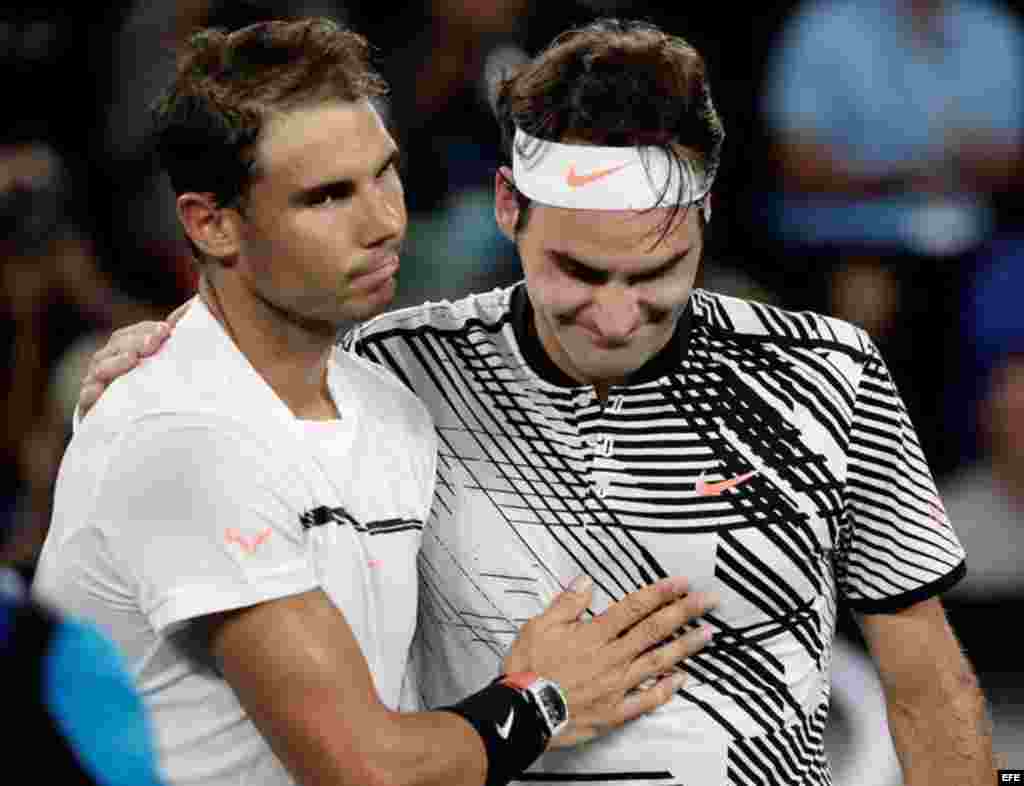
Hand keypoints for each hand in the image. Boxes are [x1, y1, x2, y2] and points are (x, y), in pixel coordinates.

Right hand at [79, 302, 188, 416]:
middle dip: (136, 342)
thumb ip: (170, 349)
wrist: (134, 442)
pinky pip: (86, 401)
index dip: (145, 330)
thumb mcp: (166, 374)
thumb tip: (183, 316)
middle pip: (115, 349)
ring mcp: (96, 388)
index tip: (166, 329)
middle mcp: (107, 369)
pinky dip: (90, 394)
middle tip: (154, 341)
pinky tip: (98, 390)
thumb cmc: (155, 401)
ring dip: (116, 362)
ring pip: (100, 369)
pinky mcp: (91, 412)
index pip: (128, 336)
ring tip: (132, 358)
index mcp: (122, 356)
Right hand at [503, 575, 716, 747]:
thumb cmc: (528, 668)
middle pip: (654, 630)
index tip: (681, 582)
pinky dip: (666, 689)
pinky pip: (646, 700)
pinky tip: (683, 679)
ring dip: (685, 647)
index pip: (633, 607)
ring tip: (708, 634)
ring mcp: (616, 685)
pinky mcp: (615, 711)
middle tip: (709, 601)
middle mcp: (612, 657)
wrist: (523, 713)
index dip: (660, 593)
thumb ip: (566, 604)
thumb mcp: (538, 626)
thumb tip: (585, 581)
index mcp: (594, 634)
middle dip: (684, 612)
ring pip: (657, 662)